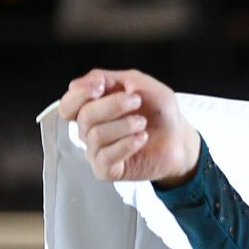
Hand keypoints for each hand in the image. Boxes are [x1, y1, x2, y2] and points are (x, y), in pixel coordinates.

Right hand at [57, 68, 201, 185]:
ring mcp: (96, 151)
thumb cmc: (159, 111)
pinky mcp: (107, 170)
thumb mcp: (138, 83)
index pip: (68, 105)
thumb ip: (107, 78)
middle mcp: (89, 131)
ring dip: (124, 125)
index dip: (79, 94)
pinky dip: (125, 145)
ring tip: (143, 123)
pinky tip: (141, 138)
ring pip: (96, 135)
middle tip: (137, 101)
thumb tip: (77, 84)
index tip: (101, 87)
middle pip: (84, 116)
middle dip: (112, 105)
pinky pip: (105, 157)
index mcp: (91, 109)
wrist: (180, 138)